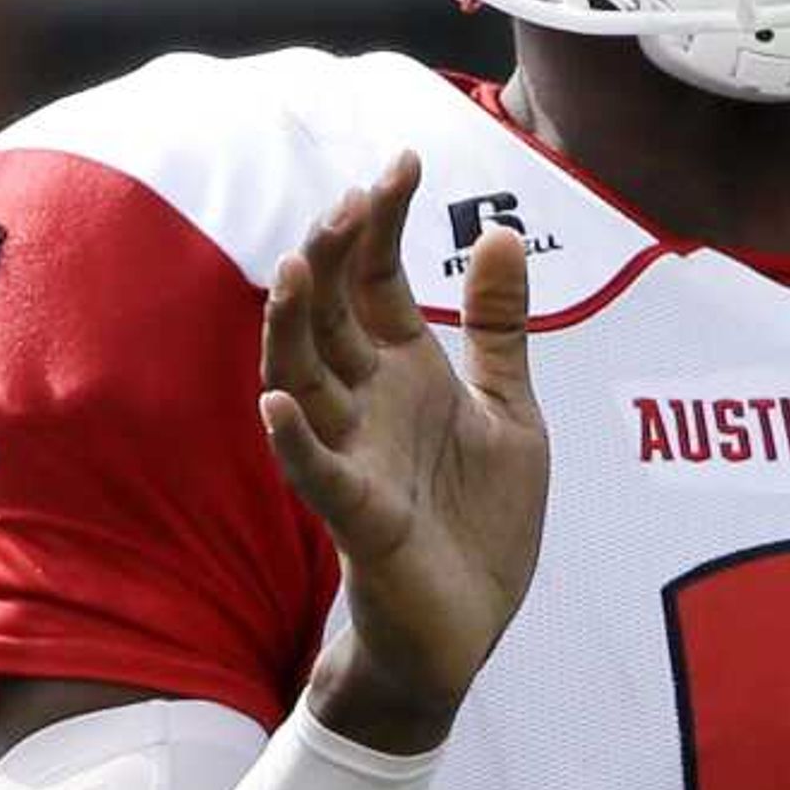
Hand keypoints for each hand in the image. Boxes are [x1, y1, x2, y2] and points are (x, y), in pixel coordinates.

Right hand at [259, 153, 548, 752]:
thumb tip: (498, 233)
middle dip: (334, 257)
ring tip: (293, 268)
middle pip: (330, 315)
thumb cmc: (478, 524)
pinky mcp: (357, 519)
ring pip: (303, 380)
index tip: (402, 161)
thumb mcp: (510, 413)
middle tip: (350, 200)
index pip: (377, 280)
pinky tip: (280, 403)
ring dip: (294, 328)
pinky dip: (295, 442)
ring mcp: (353, 458)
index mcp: (405, 372)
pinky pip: (315, 475)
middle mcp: (367, 405)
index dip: (382, 223)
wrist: (467, 628)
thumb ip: (499, 330)